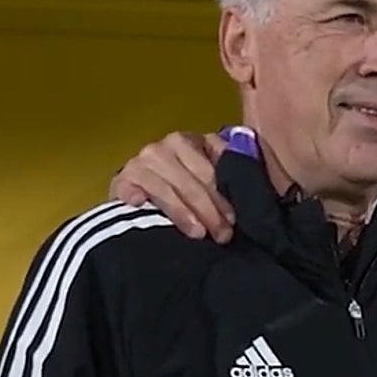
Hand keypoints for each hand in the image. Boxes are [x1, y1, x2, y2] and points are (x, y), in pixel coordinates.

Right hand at [109, 131, 232, 240]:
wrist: (142, 198)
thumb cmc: (188, 192)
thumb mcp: (211, 181)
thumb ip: (230, 177)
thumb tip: (253, 189)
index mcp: (193, 142)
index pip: (213, 168)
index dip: (225, 196)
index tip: (234, 219)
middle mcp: (168, 145)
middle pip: (193, 180)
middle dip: (210, 210)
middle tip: (223, 235)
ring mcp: (143, 161)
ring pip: (168, 188)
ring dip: (184, 212)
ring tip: (198, 234)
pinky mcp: (122, 178)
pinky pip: (136, 190)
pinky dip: (139, 198)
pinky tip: (142, 206)